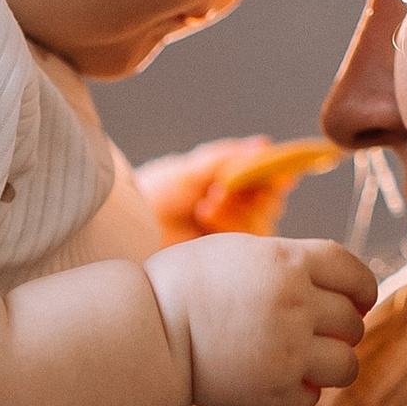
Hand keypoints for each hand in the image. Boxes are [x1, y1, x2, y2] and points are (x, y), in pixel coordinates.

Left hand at [137, 134, 341, 243]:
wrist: (128, 229)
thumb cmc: (154, 195)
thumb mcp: (191, 170)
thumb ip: (228, 158)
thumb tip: (264, 143)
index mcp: (229, 184)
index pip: (268, 176)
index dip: (278, 171)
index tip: (279, 168)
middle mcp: (235, 210)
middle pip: (271, 199)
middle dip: (252, 190)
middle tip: (220, 186)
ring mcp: (233, 237)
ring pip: (264, 220)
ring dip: (239, 208)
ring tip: (205, 204)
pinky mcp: (229, 262)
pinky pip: (251, 242)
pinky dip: (233, 224)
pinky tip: (205, 216)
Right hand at [146, 233, 376, 405]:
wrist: (145, 330)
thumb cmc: (184, 285)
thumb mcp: (241, 252)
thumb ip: (288, 264)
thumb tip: (332, 285)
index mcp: (288, 262)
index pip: (354, 273)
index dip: (363, 289)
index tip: (360, 300)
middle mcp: (296, 304)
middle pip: (352, 321)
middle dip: (341, 327)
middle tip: (317, 332)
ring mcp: (288, 350)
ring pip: (346, 365)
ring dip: (333, 364)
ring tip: (307, 362)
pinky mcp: (274, 391)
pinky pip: (312, 397)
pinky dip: (298, 391)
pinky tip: (275, 379)